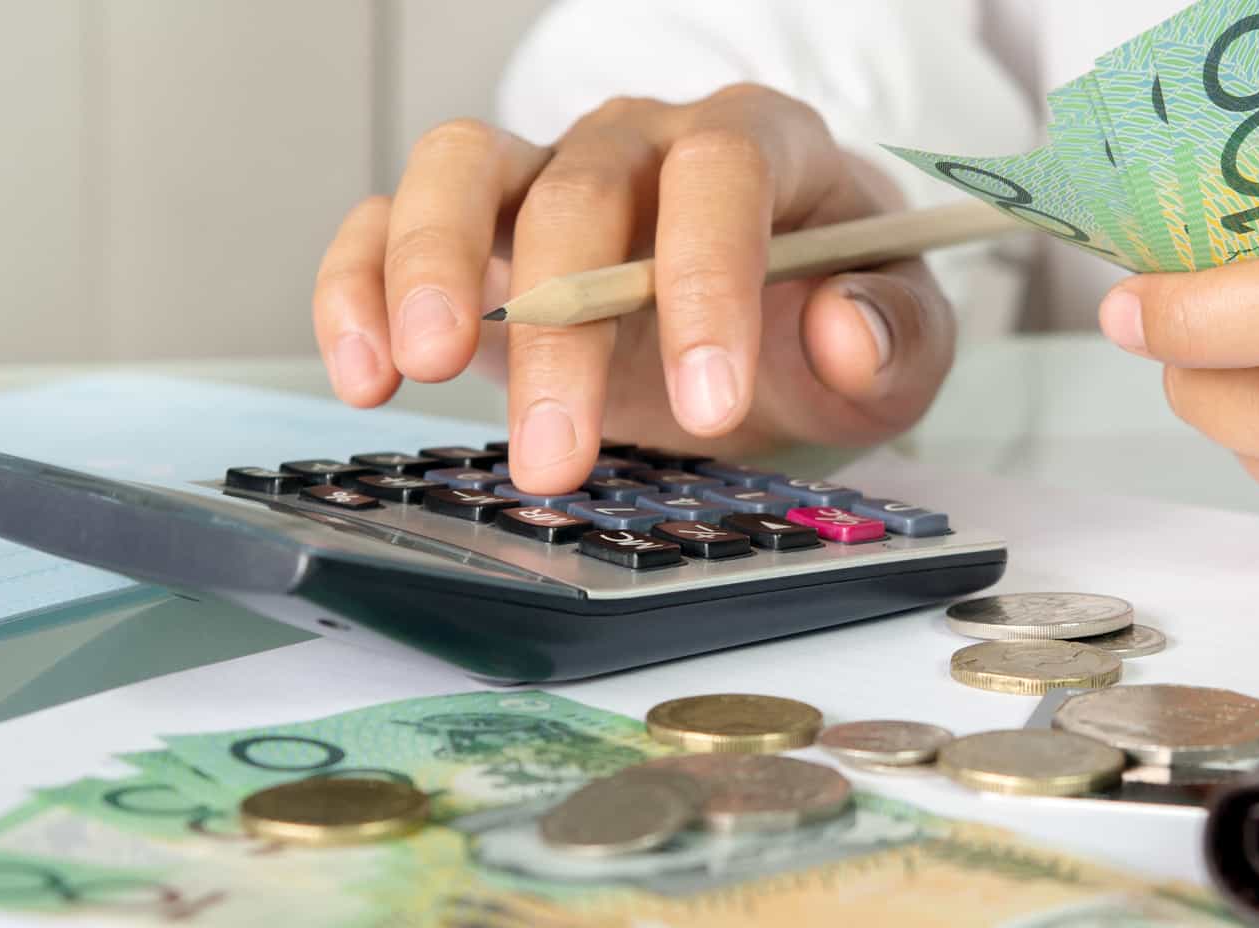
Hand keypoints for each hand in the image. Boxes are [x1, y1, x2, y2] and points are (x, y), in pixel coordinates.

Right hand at [313, 85, 954, 492]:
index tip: (708, 404)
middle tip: (559, 454)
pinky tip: (367, 375)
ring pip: (463, 167)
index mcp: (760, 146)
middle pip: (583, 190)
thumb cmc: (828, 321)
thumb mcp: (900, 348)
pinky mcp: (474, 232)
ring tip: (423, 369)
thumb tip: (845, 331)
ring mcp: (547, 175)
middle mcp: (643, 142)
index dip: (708, 282)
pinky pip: (388, 220)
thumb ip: (892, 338)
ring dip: (432, 265)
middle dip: (565, 328)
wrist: (770, 329)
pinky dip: (359, 285)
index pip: (723, 175)